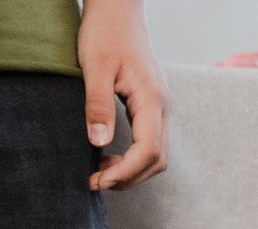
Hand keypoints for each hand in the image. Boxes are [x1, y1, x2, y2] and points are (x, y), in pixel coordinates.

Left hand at [80, 0, 170, 190]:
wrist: (117, 11)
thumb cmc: (105, 33)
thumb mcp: (95, 67)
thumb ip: (98, 105)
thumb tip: (98, 143)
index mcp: (152, 99)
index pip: (149, 150)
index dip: (126, 171)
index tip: (100, 181)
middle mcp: (162, 107)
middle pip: (158, 159)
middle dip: (129, 177)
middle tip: (96, 183)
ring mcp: (159, 108)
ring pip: (156, 155)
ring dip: (131, 171)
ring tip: (100, 173)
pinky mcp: (151, 107)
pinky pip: (149, 143)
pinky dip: (132, 158)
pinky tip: (108, 156)